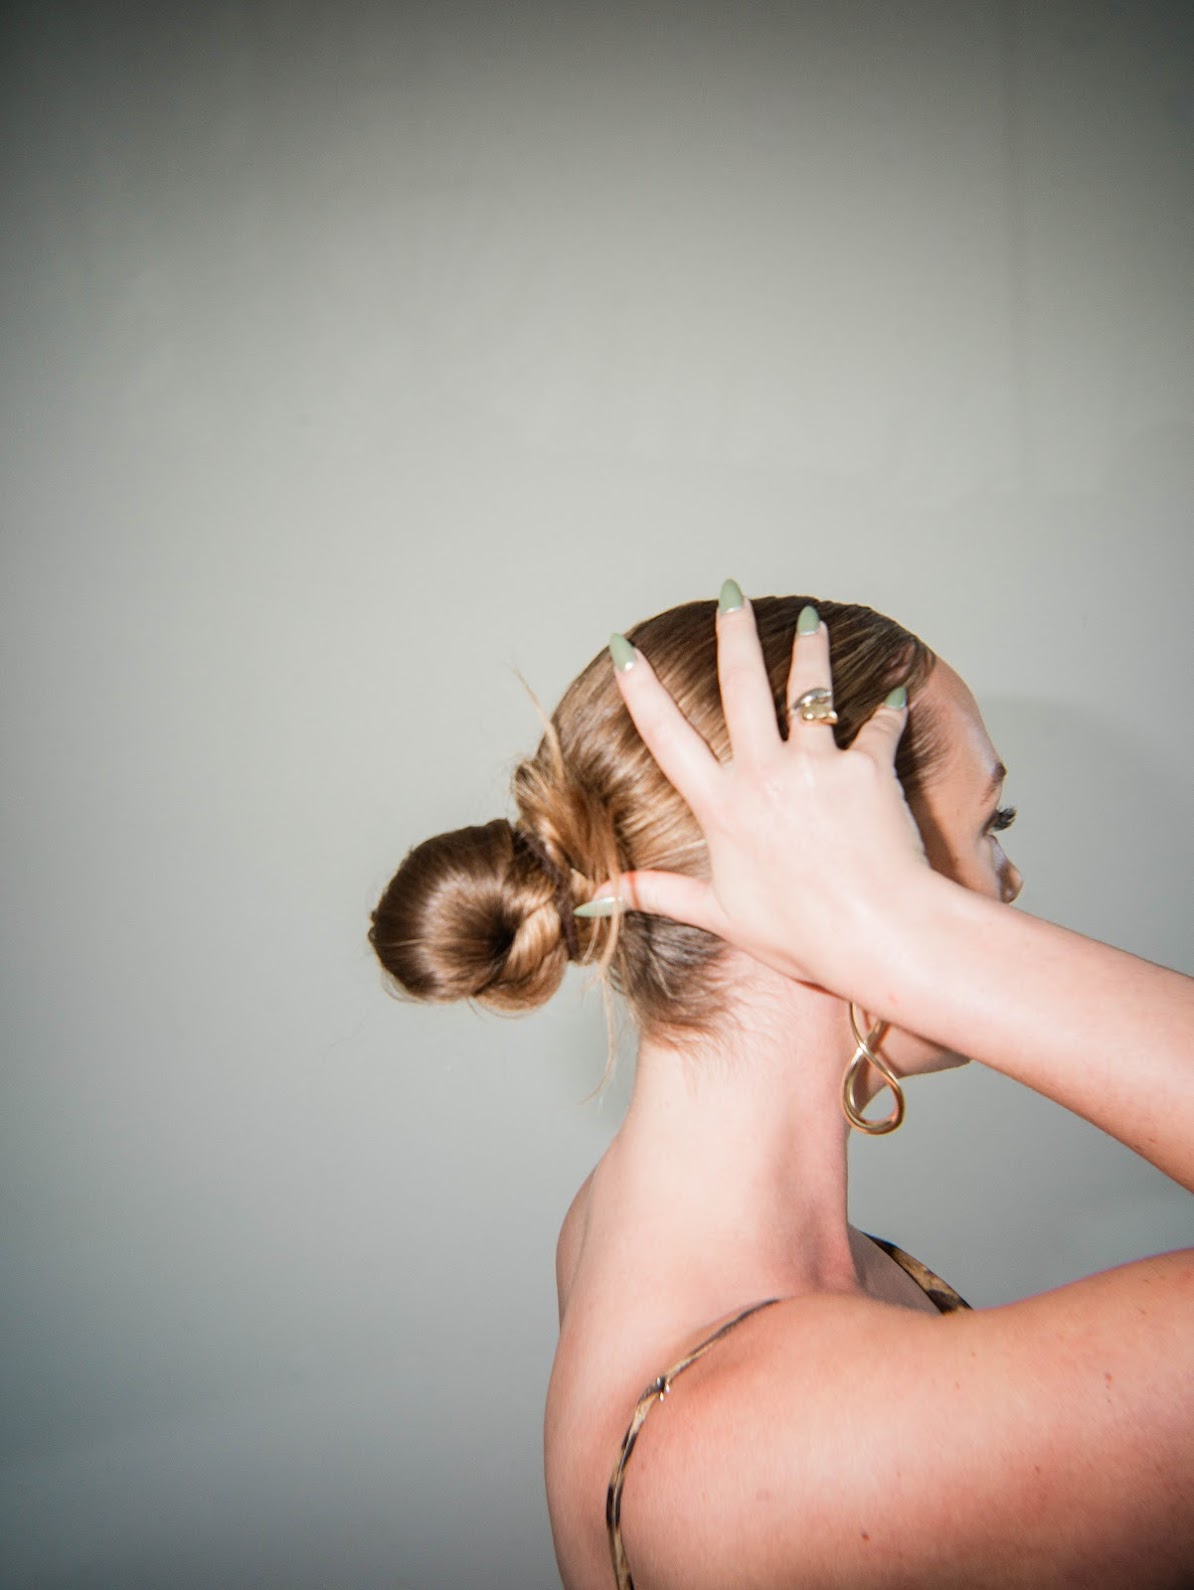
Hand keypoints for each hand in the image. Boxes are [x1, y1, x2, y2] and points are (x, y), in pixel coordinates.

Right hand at [586, 591, 931, 996]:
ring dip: (809, 651)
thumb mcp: (719, 914)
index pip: (666, 736)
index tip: (622, 648)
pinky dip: (888, 707)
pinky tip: (896, 688)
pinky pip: (879, 726)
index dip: (640, 689)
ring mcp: (815, 766)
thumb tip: (596, 900)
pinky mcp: (866, 768)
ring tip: (811, 620)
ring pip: (808, 691)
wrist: (876, 935)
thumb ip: (658, 894)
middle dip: (733, 633)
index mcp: (721, 807)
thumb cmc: (800, 935)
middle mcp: (763, 775)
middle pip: (741, 686)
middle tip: (730, 593)